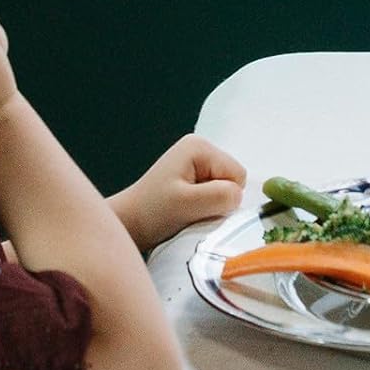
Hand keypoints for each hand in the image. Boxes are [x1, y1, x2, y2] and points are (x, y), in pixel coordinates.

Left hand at [109, 134, 246, 251]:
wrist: (130, 223)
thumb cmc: (154, 212)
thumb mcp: (188, 204)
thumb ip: (220, 195)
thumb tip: (238, 195)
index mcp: (200, 146)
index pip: (238, 175)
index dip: (224, 196)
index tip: (198, 204)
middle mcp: (201, 148)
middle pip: (234, 180)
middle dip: (219, 199)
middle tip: (192, 208)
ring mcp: (198, 161)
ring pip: (228, 189)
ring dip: (213, 204)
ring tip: (188, 209)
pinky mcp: (195, 175)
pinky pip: (218, 194)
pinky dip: (207, 205)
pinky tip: (188, 208)